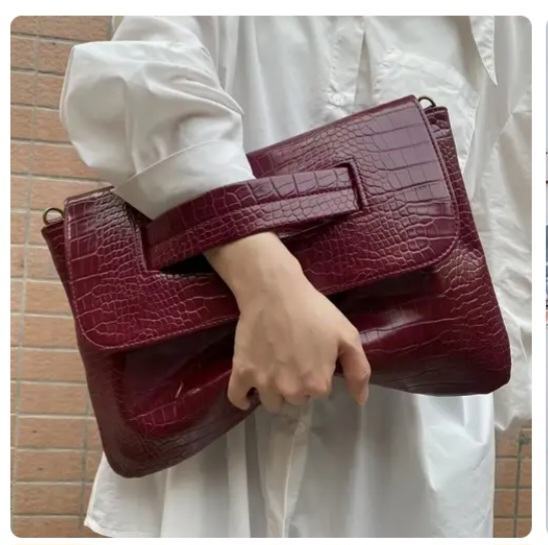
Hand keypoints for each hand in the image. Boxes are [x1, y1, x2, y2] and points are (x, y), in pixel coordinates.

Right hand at [205, 232, 370, 412]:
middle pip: (296, 399)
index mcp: (317, 384)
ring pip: (271, 402)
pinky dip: (243, 399)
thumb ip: (358, 371)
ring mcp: (263, 383)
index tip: (314, 356)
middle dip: (297, 384)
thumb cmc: (313, 311)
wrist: (274, 291)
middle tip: (295, 358)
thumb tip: (360, 401)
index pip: (319, 393)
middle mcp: (290, 390)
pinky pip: (237, 398)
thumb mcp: (347, 335)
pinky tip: (250, 396)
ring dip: (275, 391)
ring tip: (276, 369)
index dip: (318, 374)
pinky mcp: (242, 373)